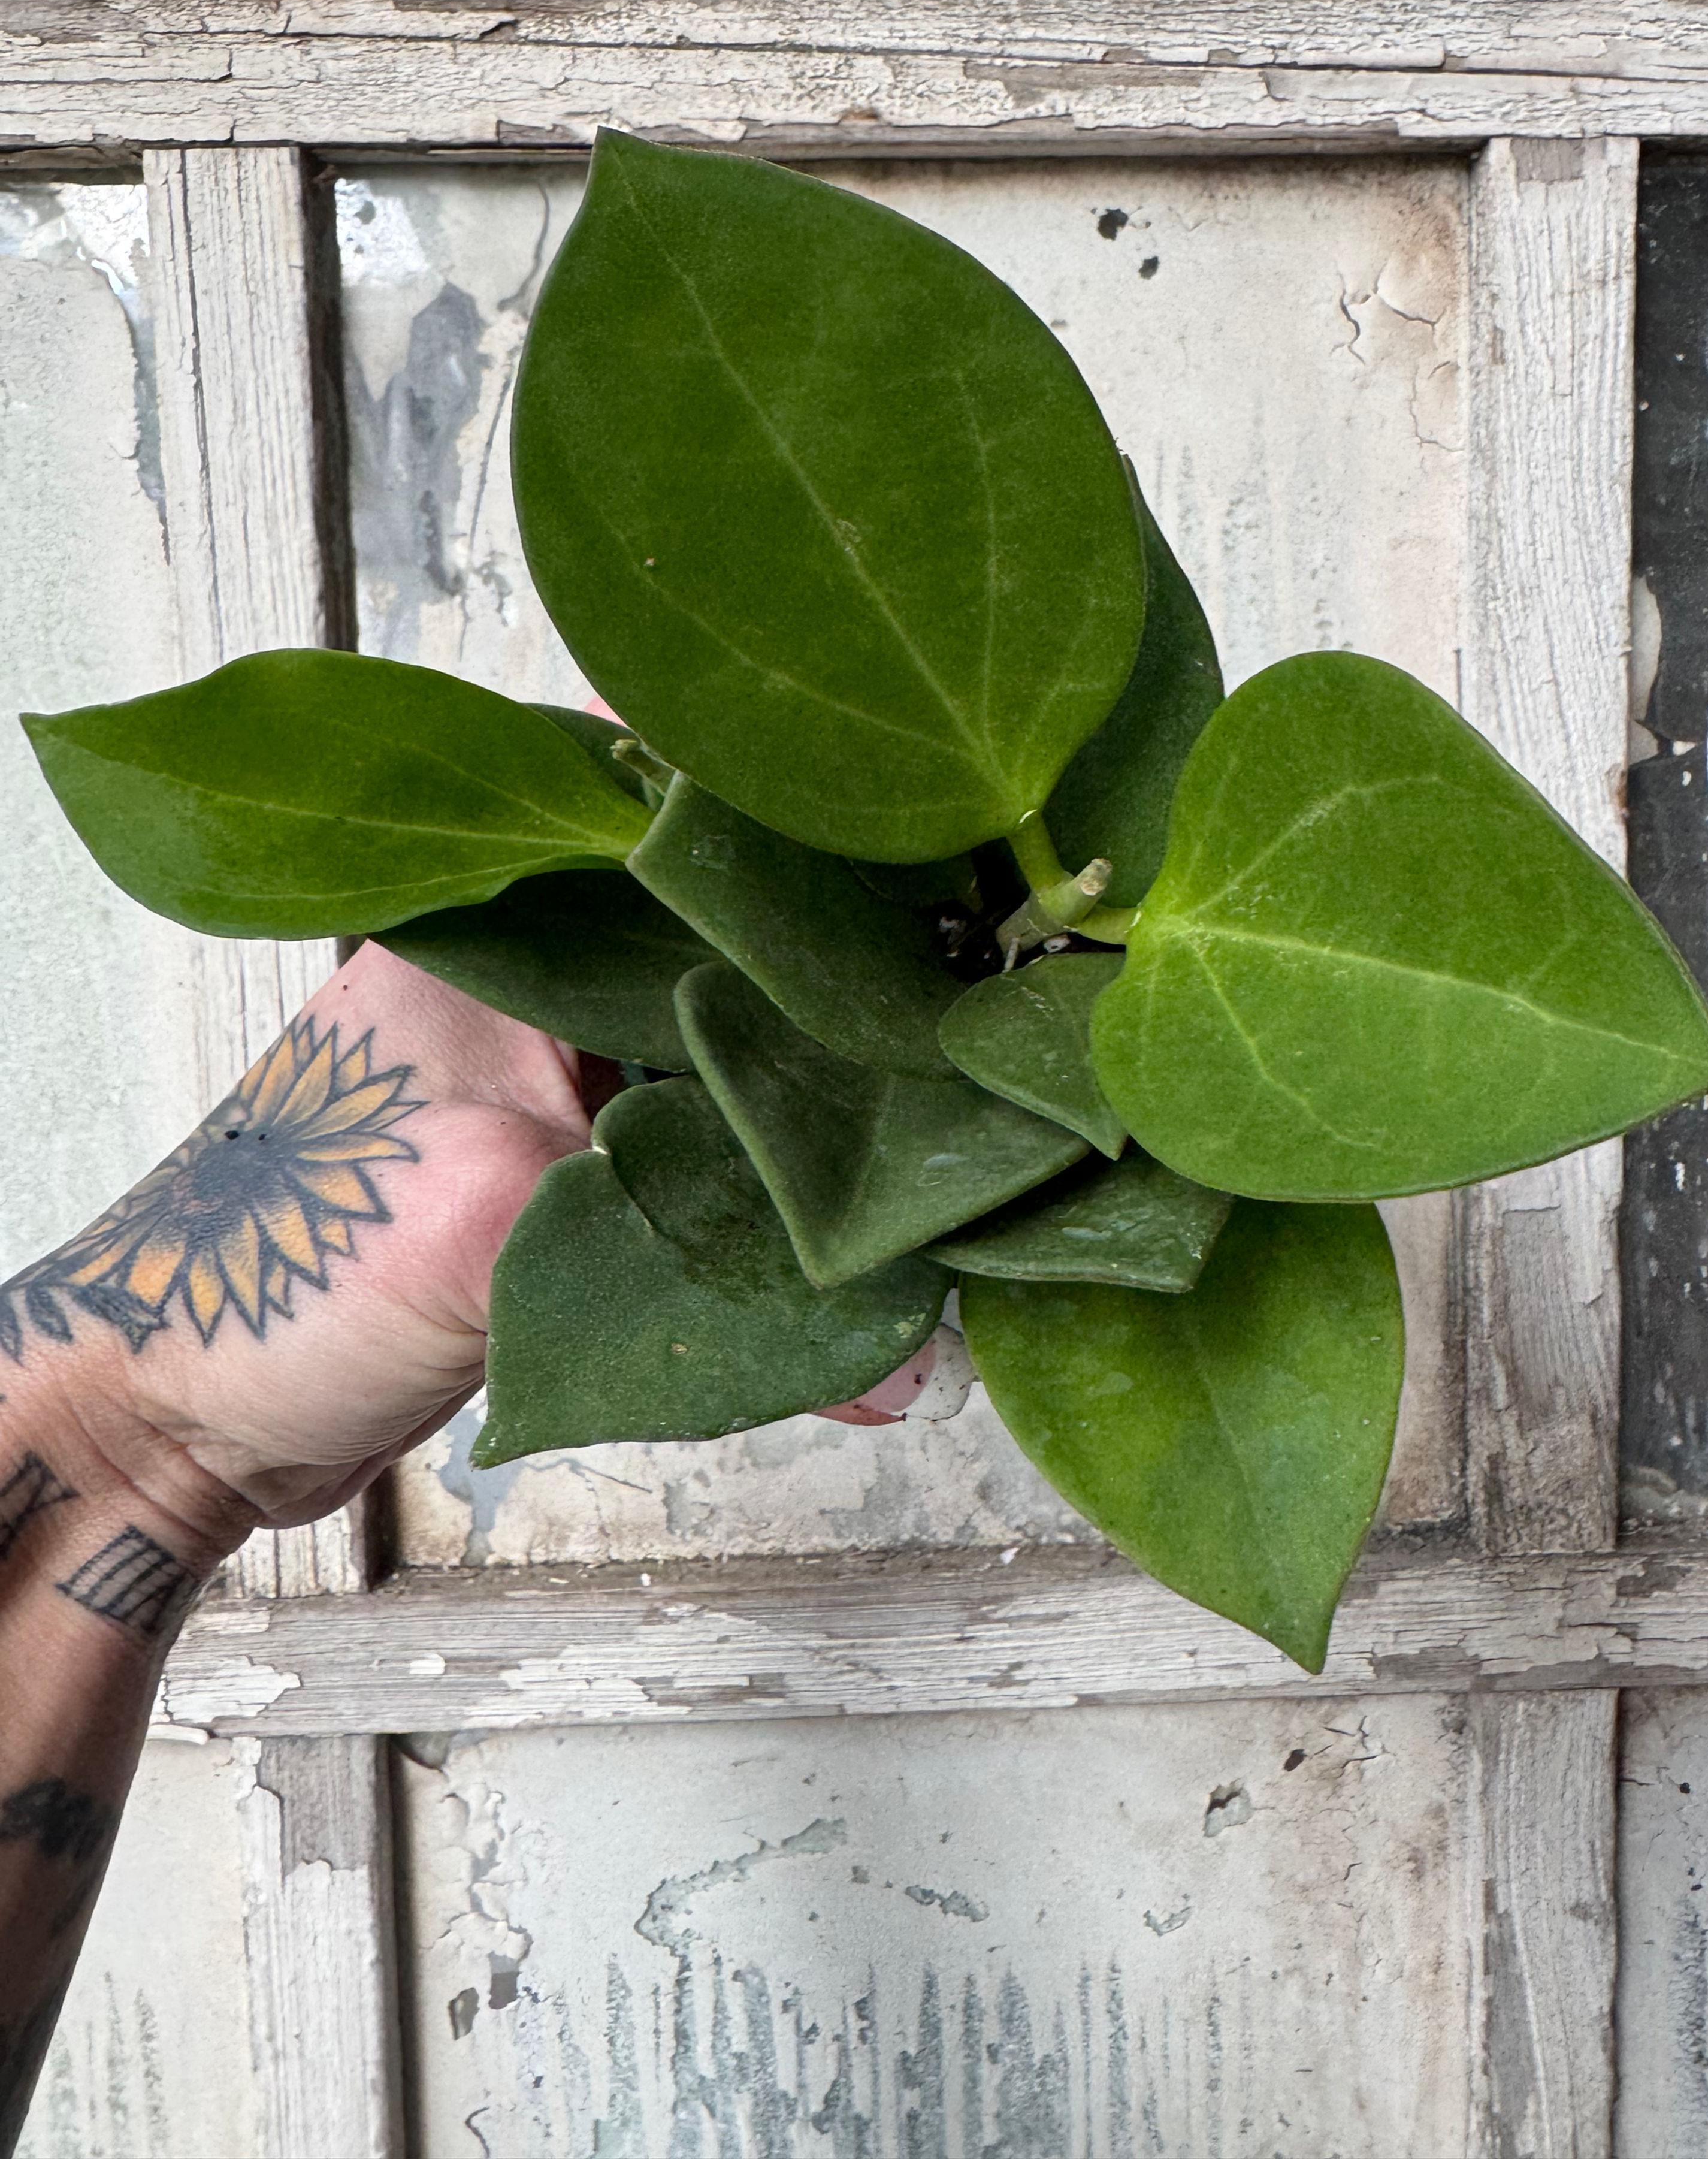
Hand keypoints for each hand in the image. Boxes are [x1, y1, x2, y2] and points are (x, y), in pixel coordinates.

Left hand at [4, 939, 948, 1560]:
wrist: (184, 1412)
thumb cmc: (276, 1272)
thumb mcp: (500, 1219)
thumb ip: (703, 1259)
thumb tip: (904, 1349)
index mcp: (514, 906)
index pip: (720, 851)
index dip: (848, 900)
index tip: (964, 950)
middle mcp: (546, 961)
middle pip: (755, 969)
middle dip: (858, 1046)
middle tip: (968, 1102)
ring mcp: (564, 1064)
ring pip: (744, 1075)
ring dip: (823, 1152)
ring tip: (927, 1203)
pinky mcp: (577, 1162)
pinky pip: (712, 1166)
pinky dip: (774, 1224)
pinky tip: (843, 1284)